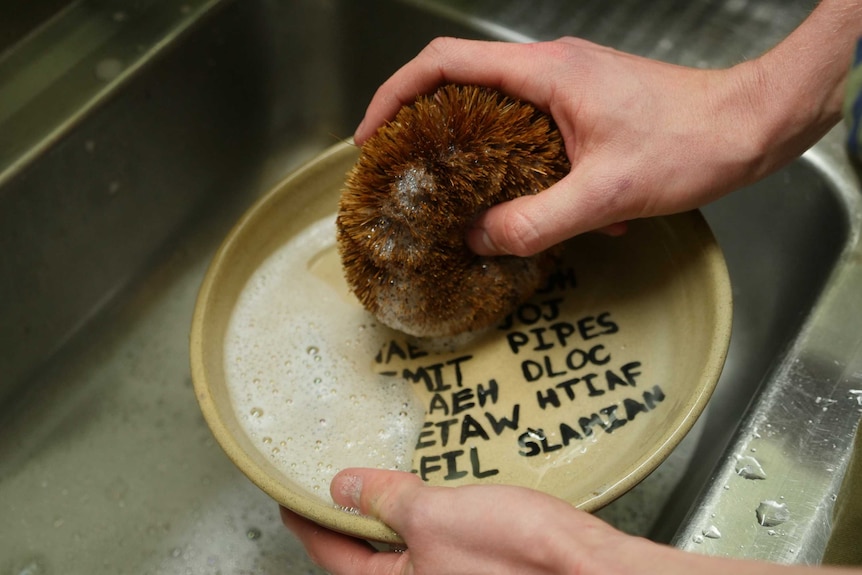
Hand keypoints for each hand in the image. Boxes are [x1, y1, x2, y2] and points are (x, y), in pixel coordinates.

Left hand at [281, 468, 634, 574]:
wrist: (590, 571)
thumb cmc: (520, 556)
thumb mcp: (435, 516)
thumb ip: (385, 500)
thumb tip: (343, 487)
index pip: (334, 554)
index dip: (306, 521)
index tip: (288, 498)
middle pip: (367, 553)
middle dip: (348, 516)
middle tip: (329, 481)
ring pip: (405, 545)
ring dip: (389, 511)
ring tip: (376, 477)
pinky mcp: (480, 563)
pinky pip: (438, 538)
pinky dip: (425, 512)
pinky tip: (433, 488)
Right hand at [354, 32, 845, 256]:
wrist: (749, 127)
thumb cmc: (691, 143)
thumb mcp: (606, 195)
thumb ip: (536, 222)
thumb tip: (479, 239)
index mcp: (544, 73)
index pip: (443, 64)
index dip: (395, 96)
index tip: (374, 136)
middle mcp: (549, 70)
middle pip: (460, 83)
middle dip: (424, 127)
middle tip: (404, 172)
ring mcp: (567, 87)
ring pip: (495, 111)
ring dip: (474, 152)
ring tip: (462, 197)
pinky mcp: (584, 107)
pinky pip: (532, 130)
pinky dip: (520, 165)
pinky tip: (542, 207)